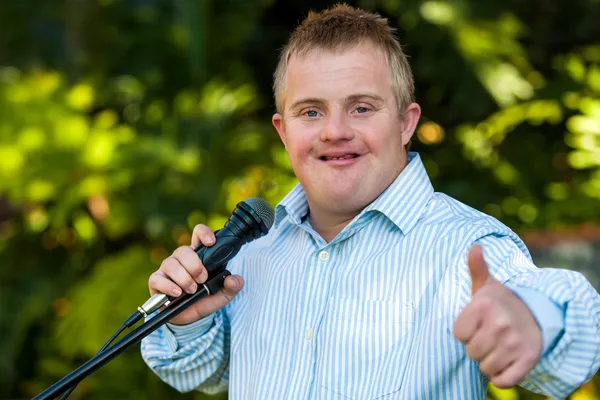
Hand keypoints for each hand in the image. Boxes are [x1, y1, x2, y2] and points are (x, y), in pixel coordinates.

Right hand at [148, 224, 243, 325]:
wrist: (190, 319)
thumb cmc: (205, 299)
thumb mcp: (223, 294)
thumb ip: (232, 286)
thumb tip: (234, 280)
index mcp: (198, 255)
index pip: (198, 234)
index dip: (203, 233)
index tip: (211, 242)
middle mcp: (181, 259)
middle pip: (183, 250)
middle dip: (195, 266)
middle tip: (202, 279)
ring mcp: (167, 269)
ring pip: (171, 263)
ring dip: (184, 278)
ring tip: (192, 290)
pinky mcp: (156, 281)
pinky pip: (157, 279)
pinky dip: (169, 286)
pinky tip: (178, 293)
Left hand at [453, 245, 542, 387]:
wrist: (536, 317)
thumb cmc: (500, 303)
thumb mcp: (485, 286)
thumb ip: (476, 268)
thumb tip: (474, 246)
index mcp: (484, 305)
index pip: (458, 335)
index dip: (465, 331)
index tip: (477, 323)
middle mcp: (500, 324)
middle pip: (471, 352)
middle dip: (477, 347)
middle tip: (489, 335)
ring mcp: (515, 343)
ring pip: (485, 367)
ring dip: (489, 361)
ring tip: (497, 346)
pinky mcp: (528, 360)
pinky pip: (502, 381)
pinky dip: (501, 377)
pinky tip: (505, 362)